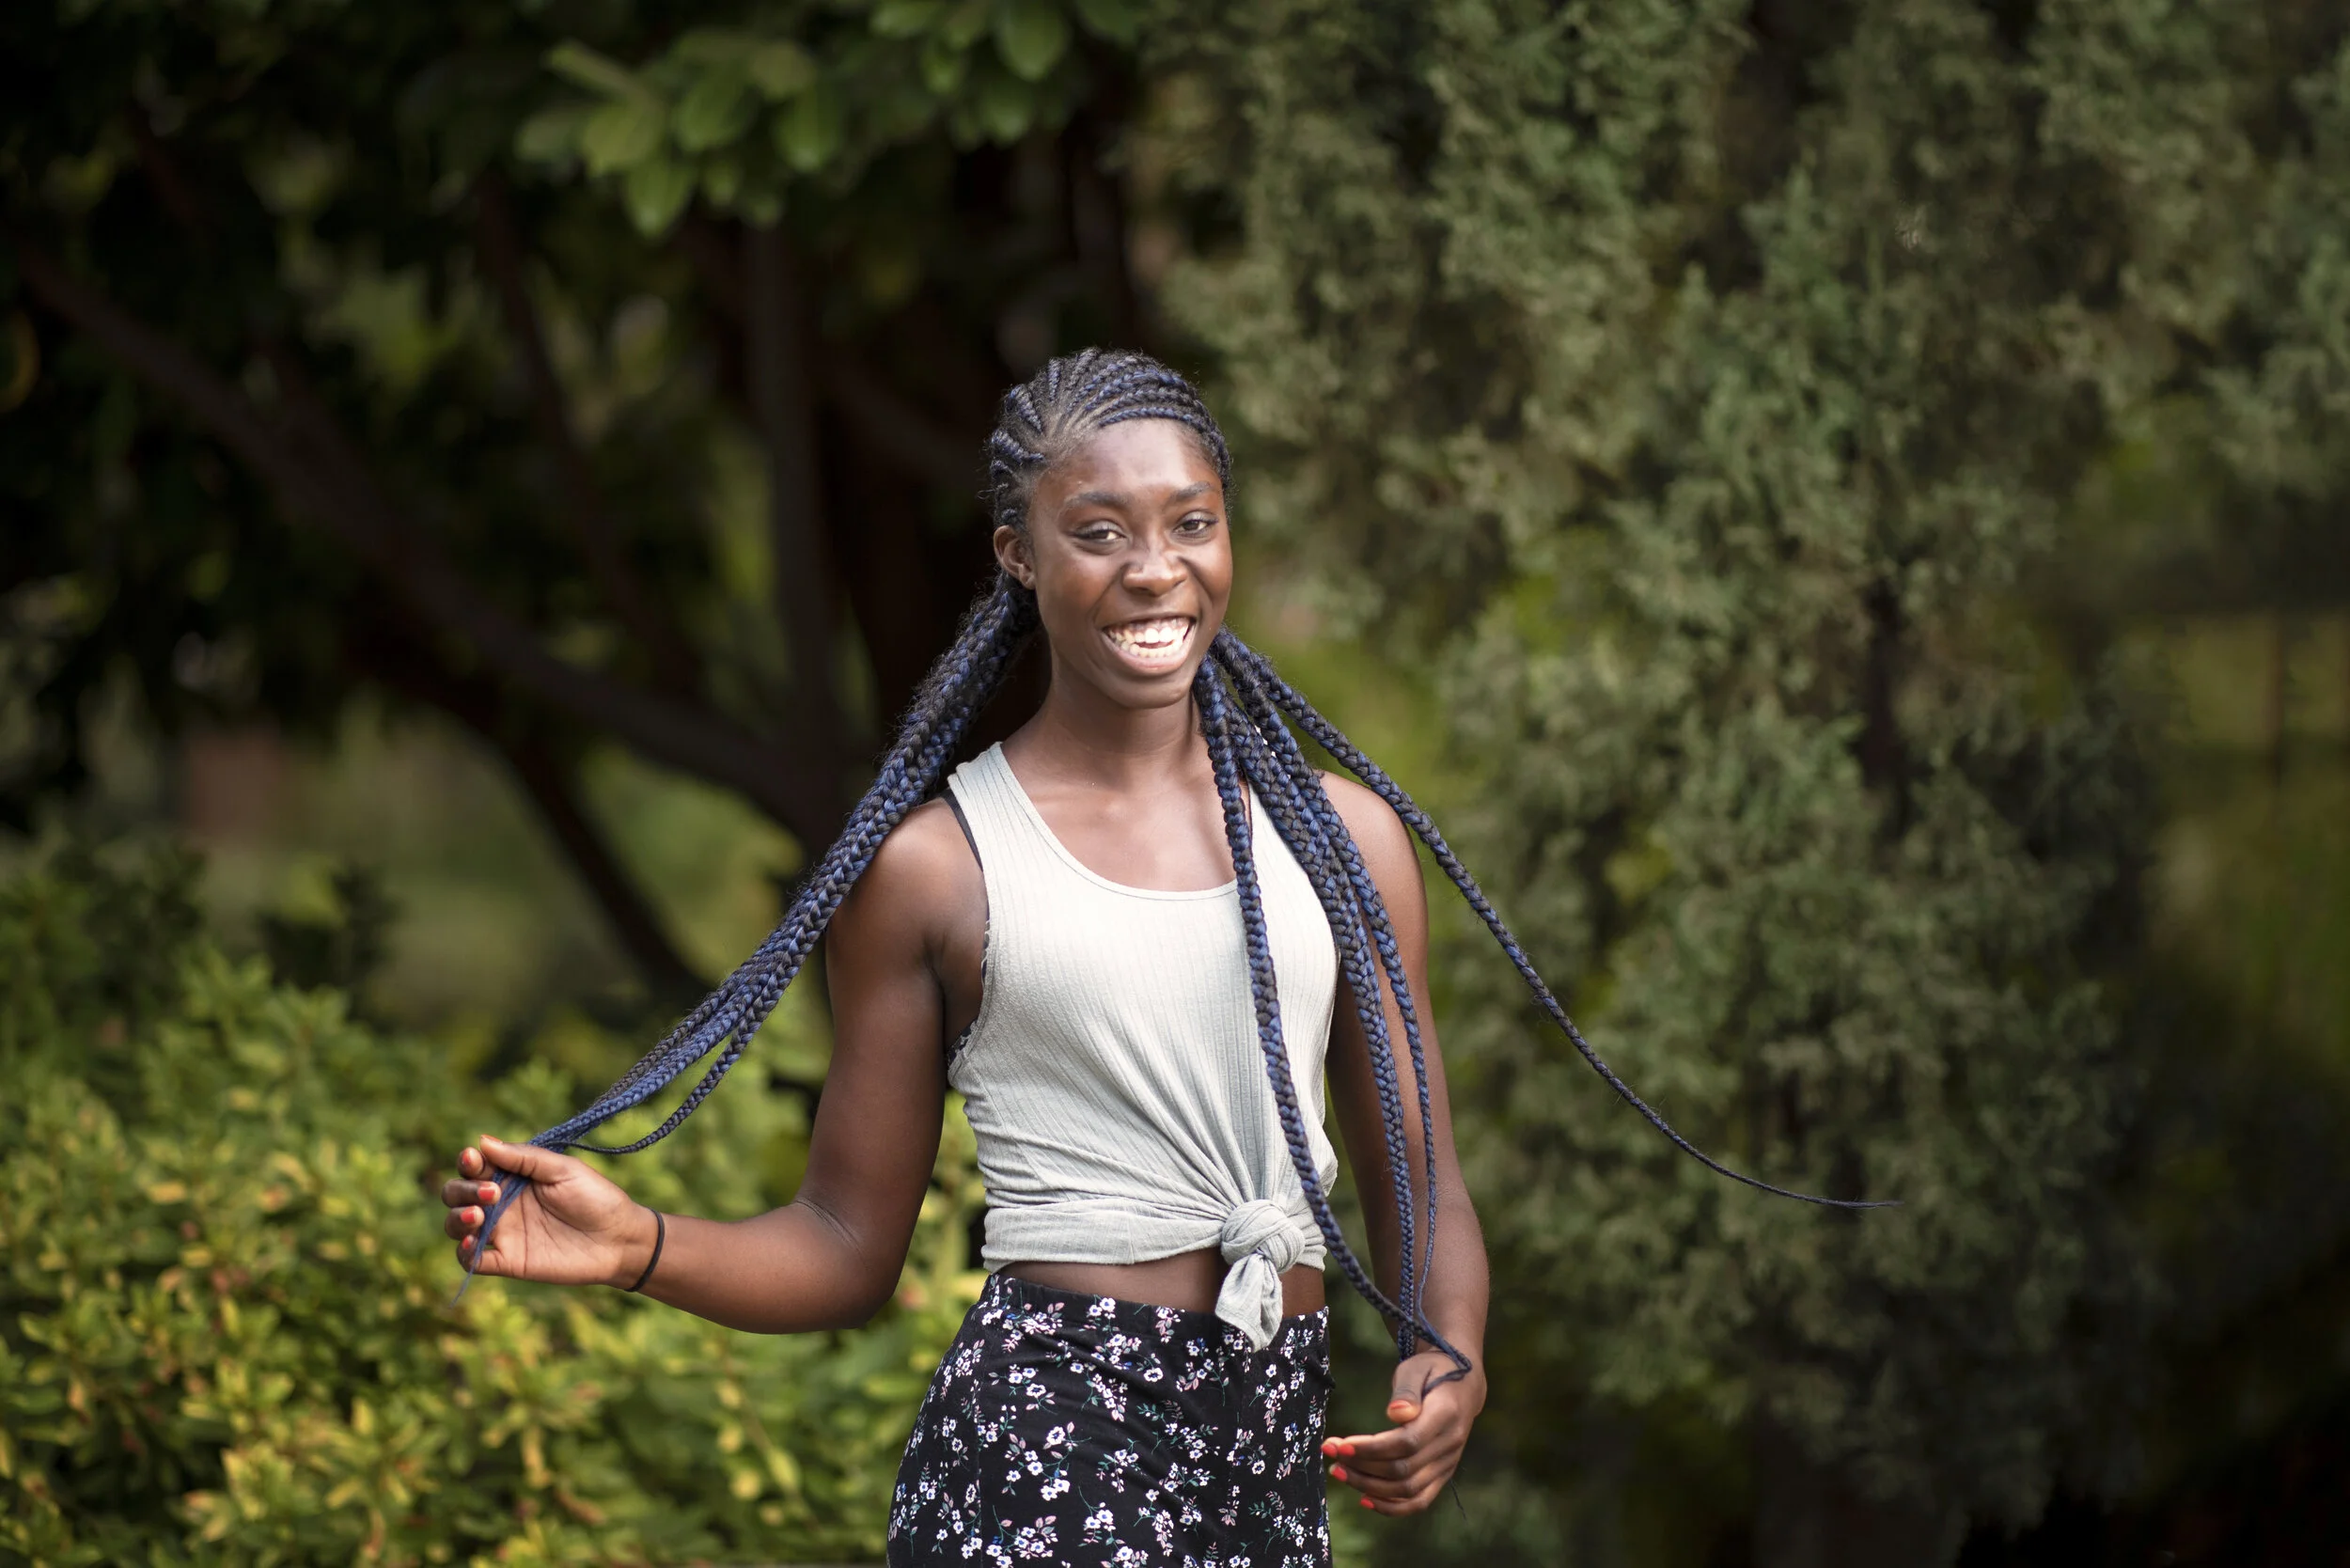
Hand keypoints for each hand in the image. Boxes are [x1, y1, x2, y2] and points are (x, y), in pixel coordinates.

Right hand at [439, 1134, 656, 1288]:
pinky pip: (472, 1260)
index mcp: (512, 1177)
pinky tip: (470, 1243)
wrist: (619, 1239)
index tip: (474, 1159)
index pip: (475, 1166)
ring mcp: (502, 1232)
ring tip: (478, 1216)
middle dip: (462, 1190)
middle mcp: (500, 1203)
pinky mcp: (508, 1261)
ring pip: (456, 1225)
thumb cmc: (596, 1198)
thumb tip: (482, 1141)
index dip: (468, 1162)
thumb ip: (524, 1158)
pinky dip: (463, 1253)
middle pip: (456, 1194)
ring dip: (457, 1218)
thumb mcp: (563, 1170)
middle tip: (491, 1193)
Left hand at [1321, 1350, 1486, 1515]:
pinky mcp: (1442, 1475)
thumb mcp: (1416, 1368)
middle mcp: (1450, 1444)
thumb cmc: (1431, 1372)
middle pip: (1403, 1470)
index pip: (1407, 1442)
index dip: (1372, 1448)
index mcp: (1445, 1415)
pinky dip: (1391, 1506)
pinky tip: (1363, 1499)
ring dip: (1369, 1486)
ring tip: (1339, 1471)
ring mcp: (1447, 1463)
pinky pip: (1418, 1501)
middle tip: (1330, 1453)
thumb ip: (1406, 1391)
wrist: (1461, 1386)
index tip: (1341, 1445)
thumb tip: (1395, 1414)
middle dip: (1361, 1466)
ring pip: (1407, 1489)